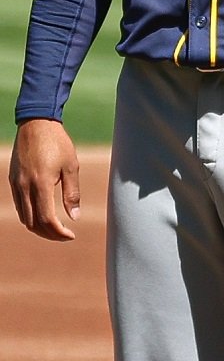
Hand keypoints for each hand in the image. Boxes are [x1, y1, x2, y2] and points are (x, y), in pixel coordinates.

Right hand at [9, 118, 81, 241]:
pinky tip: (42, 214)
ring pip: (23, 216)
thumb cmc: (58, 143)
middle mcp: (25, 187)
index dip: (58, 232)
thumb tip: (74, 217)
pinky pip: (19, 205)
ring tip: (55, 228)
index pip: (46, 219)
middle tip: (64, 235)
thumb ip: (72, 193)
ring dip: (38, 227)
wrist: (36, 124)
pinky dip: (29, 215)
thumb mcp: (71, 166)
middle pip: (32, 223)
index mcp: (41, 184)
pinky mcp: (13, 180)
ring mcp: (16, 184)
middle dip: (48, 234)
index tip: (71, 235)